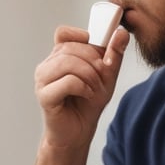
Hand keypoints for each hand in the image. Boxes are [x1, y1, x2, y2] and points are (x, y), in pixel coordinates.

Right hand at [35, 25, 128, 150]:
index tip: (96, 52)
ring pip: (68, 62)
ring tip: (95, 89)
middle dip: (94, 62)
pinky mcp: (45, 95)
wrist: (79, 132)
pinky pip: (68, 81)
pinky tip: (87, 95)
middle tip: (102, 78)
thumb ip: (113, 53)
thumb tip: (122, 32)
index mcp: (58, 56)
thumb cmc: (88, 103)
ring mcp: (43, 80)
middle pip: (71, 48)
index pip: (63, 33)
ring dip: (90, 75)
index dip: (80, 37)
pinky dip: (84, 87)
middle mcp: (47, 65)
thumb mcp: (107, 75)